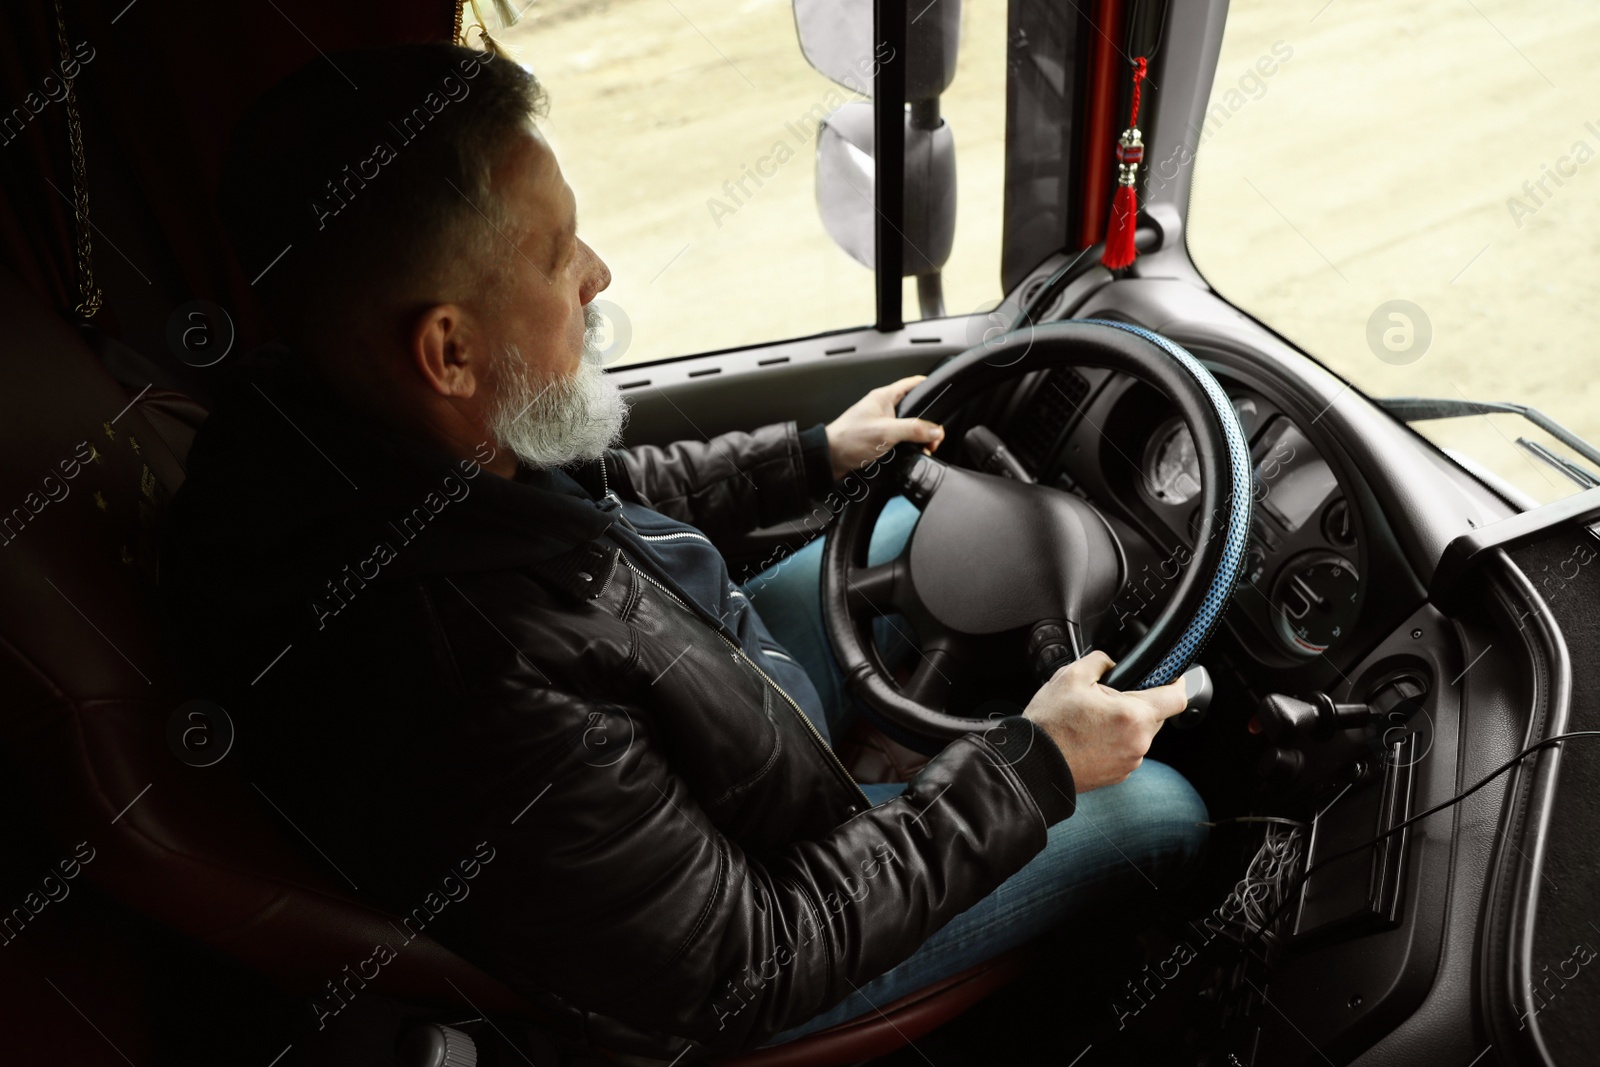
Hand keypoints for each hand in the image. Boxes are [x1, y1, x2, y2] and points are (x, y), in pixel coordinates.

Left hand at [824, 375, 944, 481]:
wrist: (829, 459)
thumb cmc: (848, 439)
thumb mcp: (886, 432)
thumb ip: (913, 429)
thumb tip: (935, 430)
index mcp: (884, 397)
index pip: (913, 384)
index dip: (929, 386)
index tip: (943, 395)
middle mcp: (883, 408)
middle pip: (915, 409)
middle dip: (927, 423)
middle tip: (934, 436)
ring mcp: (881, 424)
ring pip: (909, 427)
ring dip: (918, 438)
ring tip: (924, 448)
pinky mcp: (879, 439)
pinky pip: (900, 440)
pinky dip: (908, 447)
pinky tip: (911, 455)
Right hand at [1021, 650, 1186, 792]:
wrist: (1033, 765)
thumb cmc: (1049, 726)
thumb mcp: (1070, 677)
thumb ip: (1100, 661)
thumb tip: (1111, 662)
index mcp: (1133, 716)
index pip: (1176, 697)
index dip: (1177, 681)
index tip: (1172, 676)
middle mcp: (1138, 743)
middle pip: (1156, 715)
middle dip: (1139, 702)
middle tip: (1108, 698)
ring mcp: (1129, 763)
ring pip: (1140, 734)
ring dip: (1125, 723)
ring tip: (1092, 720)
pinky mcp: (1118, 775)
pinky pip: (1126, 751)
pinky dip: (1115, 741)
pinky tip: (1090, 737)